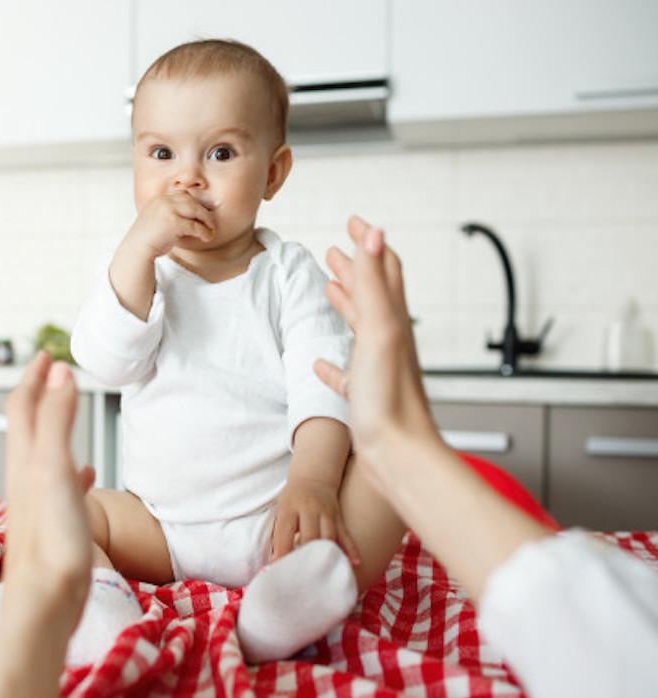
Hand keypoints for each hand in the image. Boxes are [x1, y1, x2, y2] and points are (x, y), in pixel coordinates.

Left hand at [1, 351, 94, 636]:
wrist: (45, 604)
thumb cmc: (50, 542)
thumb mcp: (53, 469)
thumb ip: (57, 419)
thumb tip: (59, 372)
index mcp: (24, 459)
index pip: (22, 404)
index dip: (33, 375)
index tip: (46, 353)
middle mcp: (25, 477)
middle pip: (27, 424)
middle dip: (40, 394)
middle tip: (53, 373)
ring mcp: (37, 501)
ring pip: (41, 452)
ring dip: (53, 425)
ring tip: (67, 411)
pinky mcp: (53, 524)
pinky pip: (60, 485)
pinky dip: (72, 469)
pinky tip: (85, 474)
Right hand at [122, 189, 216, 260]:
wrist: (137, 249)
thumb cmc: (147, 239)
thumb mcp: (157, 220)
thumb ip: (170, 215)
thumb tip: (190, 220)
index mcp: (159, 199)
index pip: (182, 195)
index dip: (194, 203)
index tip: (201, 213)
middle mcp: (164, 201)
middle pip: (191, 201)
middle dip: (203, 211)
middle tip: (210, 222)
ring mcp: (169, 211)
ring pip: (196, 210)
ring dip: (206, 220)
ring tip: (211, 229)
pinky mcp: (174, 223)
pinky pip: (195, 226)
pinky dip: (203, 232)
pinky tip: (206, 237)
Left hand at [271, 475, 360, 564]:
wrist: (313, 477)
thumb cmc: (292, 499)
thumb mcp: (282, 510)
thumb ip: (280, 533)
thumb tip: (276, 561)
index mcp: (290, 507)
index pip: (285, 531)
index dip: (282, 550)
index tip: (279, 567)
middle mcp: (309, 509)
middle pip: (309, 535)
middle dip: (305, 555)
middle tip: (302, 575)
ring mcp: (326, 512)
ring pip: (328, 536)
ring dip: (326, 555)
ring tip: (324, 573)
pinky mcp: (338, 517)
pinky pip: (345, 534)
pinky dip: (350, 549)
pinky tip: (355, 562)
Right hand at [313, 216, 442, 478]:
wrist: (399, 455)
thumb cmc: (390, 397)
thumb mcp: (379, 328)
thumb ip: (374, 281)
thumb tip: (374, 232)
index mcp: (392, 321)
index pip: (383, 270)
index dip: (369, 243)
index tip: (353, 221)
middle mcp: (388, 341)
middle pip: (372, 295)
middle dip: (355, 269)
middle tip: (334, 251)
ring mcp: (377, 369)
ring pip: (361, 329)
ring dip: (346, 305)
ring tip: (329, 290)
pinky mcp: (365, 398)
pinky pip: (346, 374)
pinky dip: (332, 363)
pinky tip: (319, 363)